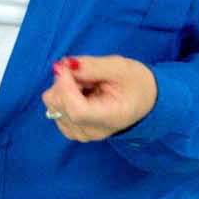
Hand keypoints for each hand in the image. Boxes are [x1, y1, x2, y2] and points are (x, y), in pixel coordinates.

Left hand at [41, 55, 157, 141]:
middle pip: (60, 106)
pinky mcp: (73, 130)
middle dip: (65, 82)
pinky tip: (80, 92)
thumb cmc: (136, 83)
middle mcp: (92, 132)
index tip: (68, 67)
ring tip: (86, 84)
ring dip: (63, 88)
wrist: (145, 101)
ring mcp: (80, 134)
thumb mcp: (120, 67)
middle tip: (85, 73)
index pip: (76, 110)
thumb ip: (92, 66)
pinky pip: (54, 110)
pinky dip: (62, 96)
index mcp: (110, 118)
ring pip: (53, 107)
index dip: (65, 86)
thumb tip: (64, 65)